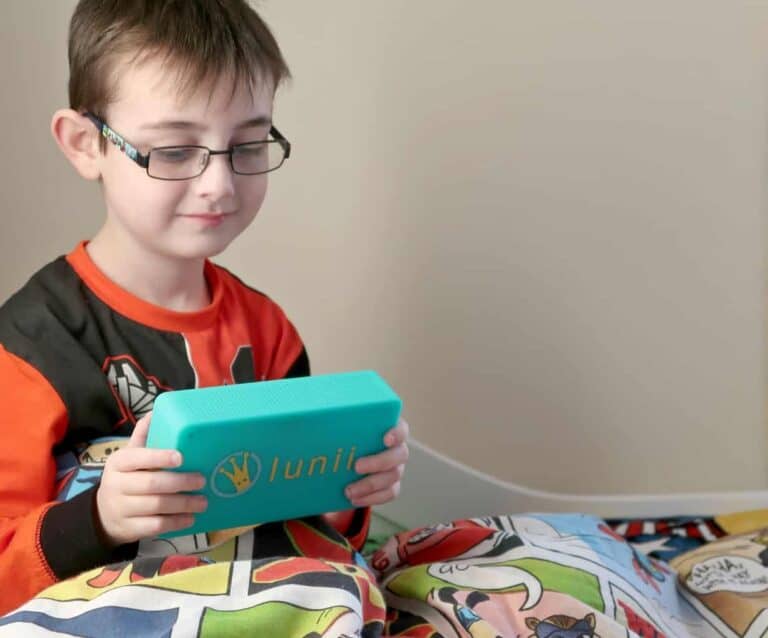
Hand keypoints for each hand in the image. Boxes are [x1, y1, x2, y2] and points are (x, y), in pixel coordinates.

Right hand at [95, 412, 207, 546]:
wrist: (102, 515)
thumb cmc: (125, 478)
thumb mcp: (129, 457)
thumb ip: (142, 437)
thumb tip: (155, 412)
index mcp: (119, 462)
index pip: (138, 457)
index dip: (160, 457)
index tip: (181, 457)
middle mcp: (116, 485)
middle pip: (151, 483)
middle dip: (180, 482)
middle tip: (202, 480)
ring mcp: (121, 509)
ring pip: (156, 506)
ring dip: (183, 504)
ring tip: (203, 501)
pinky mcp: (128, 529)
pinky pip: (155, 526)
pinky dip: (176, 523)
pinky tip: (190, 518)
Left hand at [344, 418, 408, 506]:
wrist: (346, 460)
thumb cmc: (346, 437)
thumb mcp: (343, 428)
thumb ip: (339, 423)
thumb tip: (318, 423)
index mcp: (390, 430)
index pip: (401, 429)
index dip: (396, 434)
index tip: (385, 439)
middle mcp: (398, 448)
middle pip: (400, 455)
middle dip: (378, 462)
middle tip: (356, 467)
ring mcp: (398, 467)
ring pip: (393, 476)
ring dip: (370, 485)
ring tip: (349, 491)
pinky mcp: (392, 485)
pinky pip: (389, 493)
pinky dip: (372, 498)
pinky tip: (355, 500)